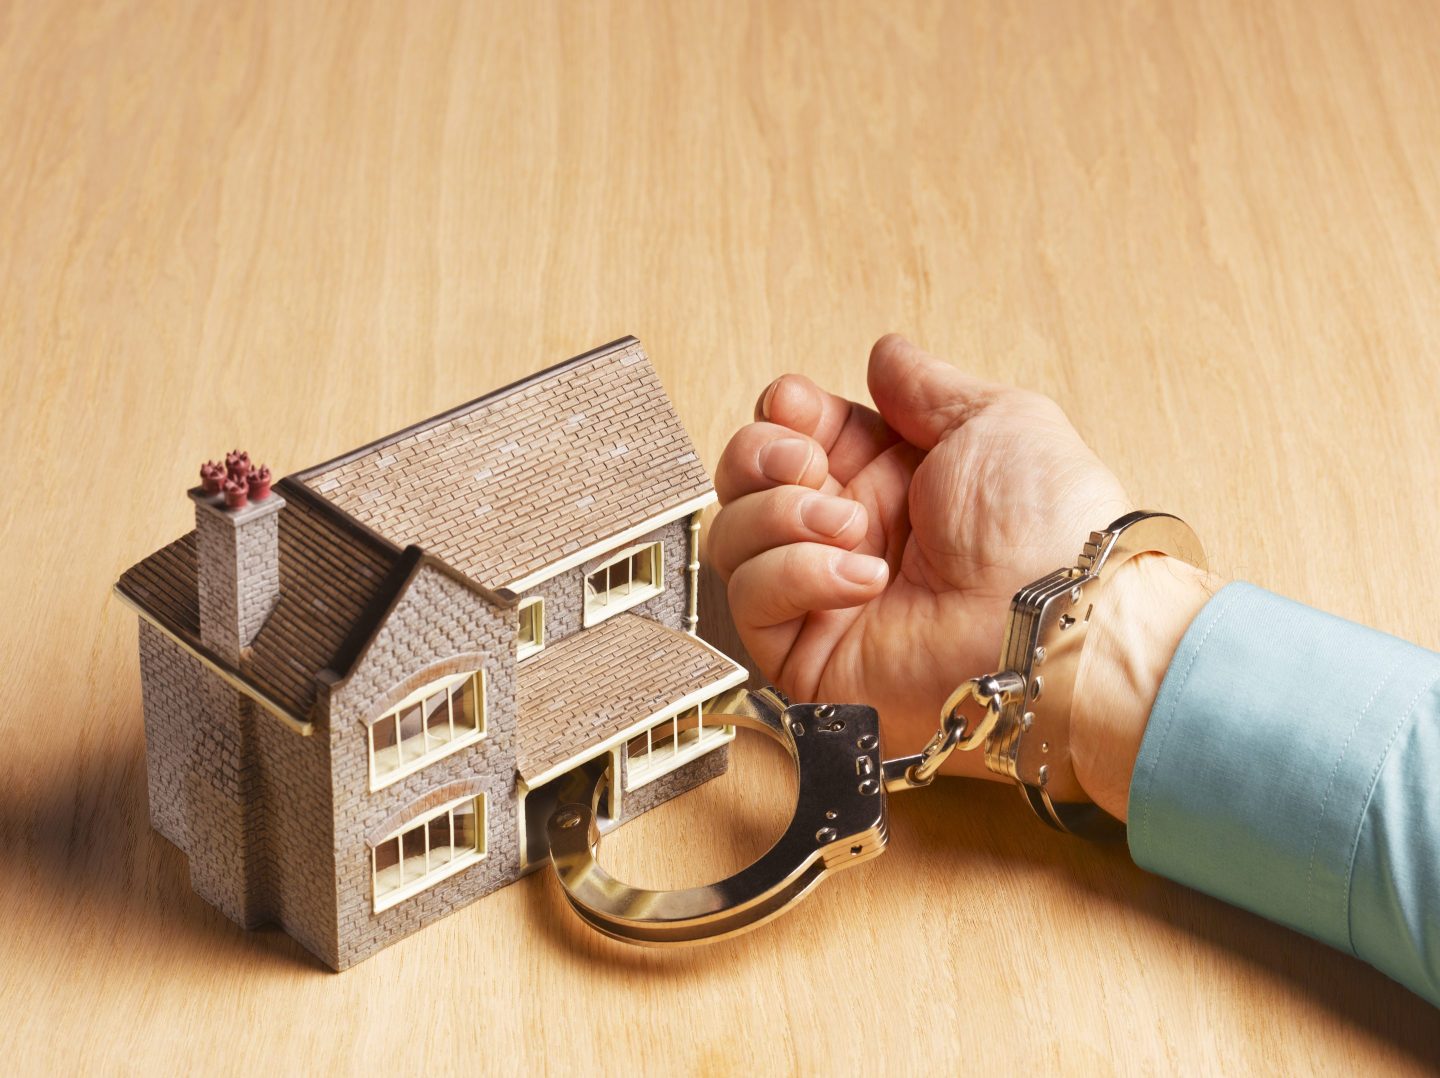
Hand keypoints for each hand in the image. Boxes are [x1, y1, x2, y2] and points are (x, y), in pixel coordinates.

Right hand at [709, 334, 1133, 779]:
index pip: (794, 435)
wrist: (1059, 621)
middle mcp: (851, 536)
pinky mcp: (809, 656)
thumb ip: (924, 387)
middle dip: (761, 455)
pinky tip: (860, 578)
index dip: (783, 415)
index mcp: (890, 479)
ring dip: (779, 515)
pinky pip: (752, 601)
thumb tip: (886, 354)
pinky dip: (794, 574)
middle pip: (745, 482)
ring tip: (849, 527)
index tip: (797, 405)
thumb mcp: (994, 419)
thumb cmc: (1048, 524)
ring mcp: (825, 596)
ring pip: (733, 539)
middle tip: (807, 460)